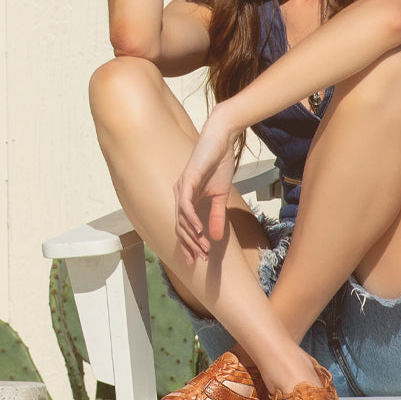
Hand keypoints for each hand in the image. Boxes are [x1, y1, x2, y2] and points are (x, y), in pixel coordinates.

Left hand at [173, 107, 243, 263]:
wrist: (221, 140)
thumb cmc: (218, 164)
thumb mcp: (220, 196)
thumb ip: (216, 216)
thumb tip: (216, 238)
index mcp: (187, 200)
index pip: (184, 228)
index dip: (189, 244)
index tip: (198, 260)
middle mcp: (180, 196)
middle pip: (179, 227)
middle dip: (189, 245)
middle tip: (200, 259)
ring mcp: (181, 188)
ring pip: (181, 219)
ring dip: (191, 236)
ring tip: (202, 249)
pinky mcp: (187, 180)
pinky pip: (185, 204)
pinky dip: (190, 218)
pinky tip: (198, 230)